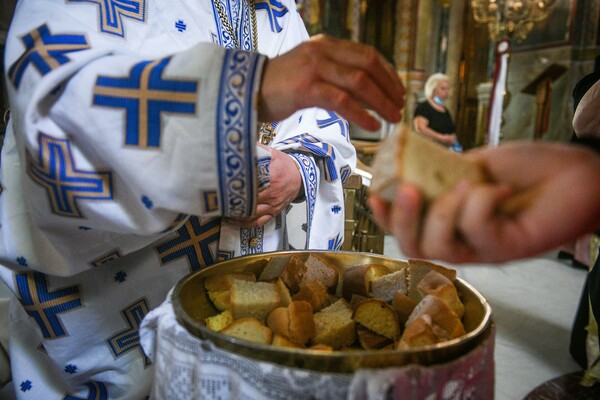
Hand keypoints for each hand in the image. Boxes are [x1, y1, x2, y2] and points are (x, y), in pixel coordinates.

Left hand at [227, 145, 301, 227]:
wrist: (300, 177)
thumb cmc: (284, 165)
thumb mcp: (272, 153)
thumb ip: (257, 150)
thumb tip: (239, 144)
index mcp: (271, 177)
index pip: (250, 184)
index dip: (235, 186)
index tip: (221, 185)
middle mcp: (272, 194)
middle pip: (248, 201)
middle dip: (232, 203)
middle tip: (217, 200)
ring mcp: (273, 206)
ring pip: (252, 215)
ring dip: (236, 215)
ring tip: (222, 211)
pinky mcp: (274, 213)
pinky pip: (258, 222)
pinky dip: (245, 223)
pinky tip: (234, 221)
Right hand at [259, 34, 404, 131]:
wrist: (245, 91)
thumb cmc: (279, 87)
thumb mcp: (311, 73)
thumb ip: (336, 75)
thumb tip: (368, 94)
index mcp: (326, 44)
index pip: (366, 54)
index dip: (388, 73)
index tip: (398, 90)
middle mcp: (322, 51)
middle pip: (368, 65)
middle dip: (389, 87)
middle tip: (400, 105)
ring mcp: (314, 68)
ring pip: (359, 82)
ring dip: (381, 102)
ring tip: (392, 118)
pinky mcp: (306, 88)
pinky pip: (342, 100)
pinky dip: (362, 114)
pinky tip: (372, 125)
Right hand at [369, 142, 599, 262]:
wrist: (578, 173)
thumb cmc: (530, 169)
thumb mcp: (476, 163)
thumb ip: (443, 172)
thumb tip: (410, 167)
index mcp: (450, 219)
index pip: (406, 228)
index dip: (385, 215)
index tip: (375, 190)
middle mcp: (462, 239)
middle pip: (413, 247)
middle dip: (403, 219)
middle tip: (408, 189)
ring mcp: (484, 248)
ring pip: (439, 247)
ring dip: (443, 212)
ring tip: (464, 184)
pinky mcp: (507, 248)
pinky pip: (478, 232)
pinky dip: (482, 202)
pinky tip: (499, 188)